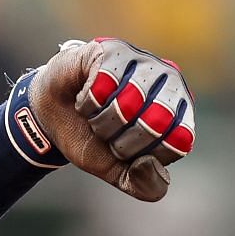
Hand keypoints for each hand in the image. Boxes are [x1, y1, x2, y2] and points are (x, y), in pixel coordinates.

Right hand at [27, 37, 194, 200]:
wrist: (53, 118)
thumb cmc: (92, 139)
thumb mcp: (120, 171)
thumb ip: (146, 185)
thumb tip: (148, 165)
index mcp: (181, 112)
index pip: (177, 143)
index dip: (142, 156)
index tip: (125, 151)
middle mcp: (169, 81)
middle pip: (155, 123)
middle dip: (122, 141)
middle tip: (108, 134)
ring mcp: (142, 61)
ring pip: (128, 102)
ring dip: (101, 122)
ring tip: (95, 115)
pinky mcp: (112, 49)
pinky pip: (103, 84)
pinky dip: (87, 102)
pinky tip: (85, 97)